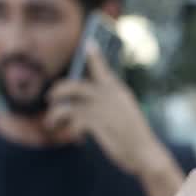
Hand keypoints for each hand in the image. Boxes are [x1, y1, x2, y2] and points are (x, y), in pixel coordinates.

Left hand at [45, 45, 177, 179]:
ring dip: (55, 114)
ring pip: (67, 104)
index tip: (88, 43)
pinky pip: (71, 121)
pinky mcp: (96, 122)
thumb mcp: (124, 113)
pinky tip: (71, 136)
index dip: (94, 55)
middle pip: (74, 85)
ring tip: (51, 122)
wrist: (145, 152)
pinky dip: (66, 128)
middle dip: (59, 90)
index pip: (103, 68)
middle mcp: (109, 95)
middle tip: (50, 98)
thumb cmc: (134, 136)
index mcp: (117, 90)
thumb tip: (84, 103)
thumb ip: (108, 103)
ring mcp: (102, 107)